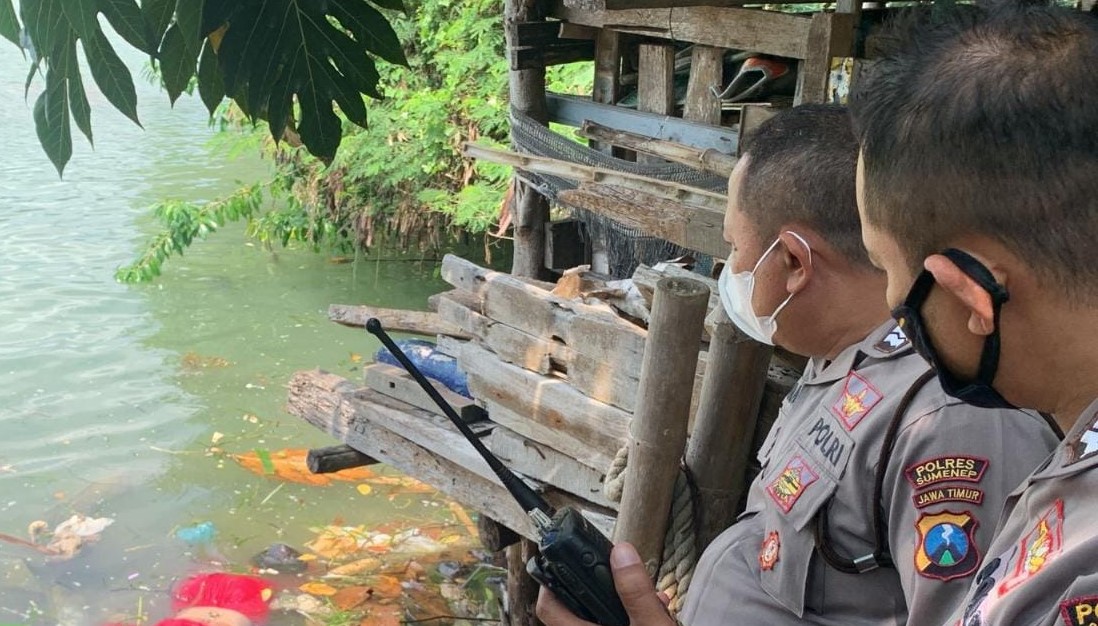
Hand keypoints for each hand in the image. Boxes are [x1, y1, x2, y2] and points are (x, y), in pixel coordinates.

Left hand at [535, 542, 677, 625]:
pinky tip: (657, 608)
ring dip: (621, 598)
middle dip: (599, 584)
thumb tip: (622, 553)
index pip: (548, 606)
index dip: (551, 579)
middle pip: (577, 604)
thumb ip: (636, 592)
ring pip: (600, 615)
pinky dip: (631, 612)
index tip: (564, 556)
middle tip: (614, 569)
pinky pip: (616, 622)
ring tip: (646, 591)